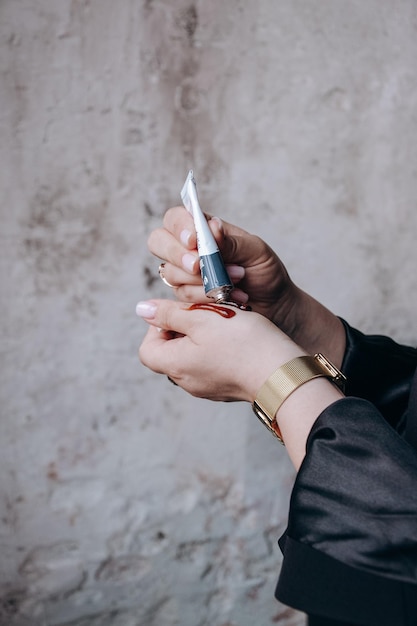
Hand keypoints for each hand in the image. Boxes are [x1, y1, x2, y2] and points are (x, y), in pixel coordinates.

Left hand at [137, 299, 304, 402]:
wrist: (282, 373)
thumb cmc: (243, 343)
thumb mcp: (201, 319)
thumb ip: (169, 314)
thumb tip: (142, 309)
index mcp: (176, 365)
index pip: (147, 348)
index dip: (158, 327)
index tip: (181, 314)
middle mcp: (187, 382)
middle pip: (170, 352)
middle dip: (184, 328)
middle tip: (206, 314)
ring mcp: (207, 388)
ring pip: (193, 356)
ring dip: (203, 337)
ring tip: (225, 324)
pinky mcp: (226, 388)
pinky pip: (212, 366)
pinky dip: (219, 349)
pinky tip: (238, 339)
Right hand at [148, 206, 295, 322]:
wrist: (274, 305)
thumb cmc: (265, 272)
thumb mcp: (255, 251)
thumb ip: (230, 241)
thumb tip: (211, 227)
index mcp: (203, 229)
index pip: (175, 218)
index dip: (179, 227)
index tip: (193, 240)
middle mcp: (187, 249)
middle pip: (158, 241)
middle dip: (176, 254)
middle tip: (197, 266)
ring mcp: (184, 275)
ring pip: (170, 272)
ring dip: (201, 279)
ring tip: (235, 280)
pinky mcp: (187, 298)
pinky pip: (182, 296)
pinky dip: (206, 297)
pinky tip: (229, 297)